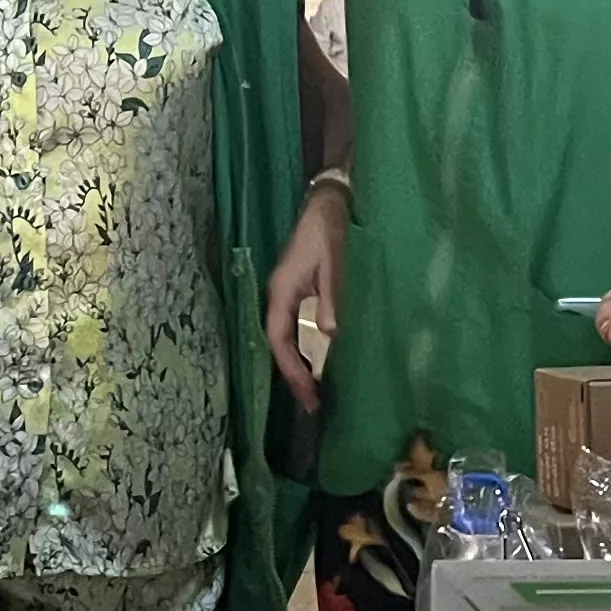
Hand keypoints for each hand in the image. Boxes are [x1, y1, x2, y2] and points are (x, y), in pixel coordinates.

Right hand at [266, 181, 347, 412]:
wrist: (328, 205)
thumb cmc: (328, 233)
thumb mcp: (333, 265)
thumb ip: (331, 298)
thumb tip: (330, 335)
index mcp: (282, 292)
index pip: (278, 339)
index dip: (290, 369)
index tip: (307, 393)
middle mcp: (279, 297)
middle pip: (278, 345)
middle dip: (292, 376)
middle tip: (312, 405)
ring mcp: (287, 296)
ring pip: (286, 339)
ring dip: (297, 365)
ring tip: (314, 393)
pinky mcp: (298, 294)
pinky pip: (295, 330)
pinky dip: (303, 350)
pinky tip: (317, 363)